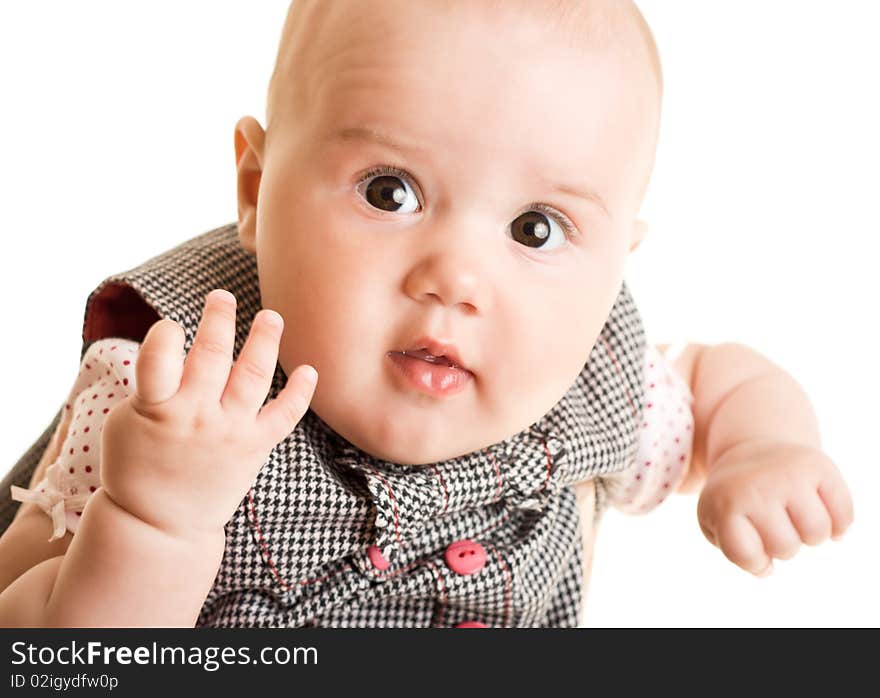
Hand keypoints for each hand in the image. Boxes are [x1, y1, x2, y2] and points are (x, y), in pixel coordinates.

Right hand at [99, 289, 317, 539]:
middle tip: (222, 296)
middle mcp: (196, 416)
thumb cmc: (137, 466)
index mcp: (156, 408)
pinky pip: (283, 416)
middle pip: (212, 356)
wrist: (159, 524)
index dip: (166, 333)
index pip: (159, 356)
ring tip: (270, 316)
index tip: (172, 326)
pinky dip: (300, 393)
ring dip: (264, 341)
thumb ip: (150, 384)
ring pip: (252, 375)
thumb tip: (172, 342)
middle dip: (219, 319)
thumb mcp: (126, 422)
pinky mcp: (254, 447)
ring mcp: (229, 431)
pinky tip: (309, 370)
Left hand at [696, 439, 853, 576]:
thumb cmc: (735, 499)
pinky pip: (844, 516)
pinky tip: (820, 512)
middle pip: (786, 548)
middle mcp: (758, 486)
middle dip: (782, 545)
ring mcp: (790, 474)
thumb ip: (737, 553)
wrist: (750, 452)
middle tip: (772, 522)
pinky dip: (837, 524)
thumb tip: (767, 568)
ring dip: (809, 535)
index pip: (747, 555)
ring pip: (817, 533)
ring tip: (794, 517)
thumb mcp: (718, 522)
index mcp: (726, 502)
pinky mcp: (820, 466)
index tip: (751, 541)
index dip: (754, 560)